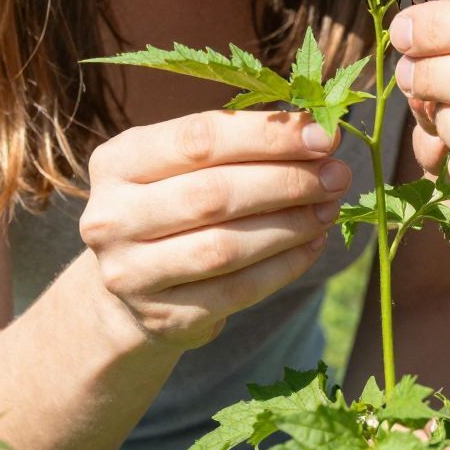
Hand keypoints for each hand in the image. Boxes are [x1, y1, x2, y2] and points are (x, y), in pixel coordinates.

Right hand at [80, 109, 350, 349]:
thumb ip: (241, 143)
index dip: (268, 136)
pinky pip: (237, 291)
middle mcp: (112, 217)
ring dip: (291, 225)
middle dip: (288, 182)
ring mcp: (130, 274)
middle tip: (337, 174)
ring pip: (226, 247)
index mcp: (118, 161)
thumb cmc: (175, 202)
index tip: (325, 136)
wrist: (134, 286)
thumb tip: (320, 132)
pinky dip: (284, 265)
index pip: (199, 139)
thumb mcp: (187, 164)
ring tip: (330, 206)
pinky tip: (313, 243)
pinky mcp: (162, 317)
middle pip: (213, 195)